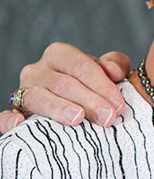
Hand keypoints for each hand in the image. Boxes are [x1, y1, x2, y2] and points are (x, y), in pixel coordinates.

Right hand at [0, 44, 130, 133]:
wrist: (75, 102)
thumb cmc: (92, 85)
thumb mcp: (106, 71)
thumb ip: (115, 64)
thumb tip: (114, 70)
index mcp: (59, 54)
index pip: (81, 66)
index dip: (102, 85)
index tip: (118, 106)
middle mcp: (37, 70)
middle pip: (63, 83)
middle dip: (88, 101)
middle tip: (107, 117)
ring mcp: (23, 91)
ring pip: (37, 97)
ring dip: (58, 108)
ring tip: (77, 118)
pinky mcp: (13, 112)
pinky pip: (4, 116)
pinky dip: (9, 120)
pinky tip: (20, 123)